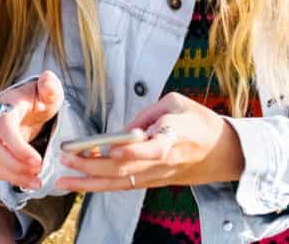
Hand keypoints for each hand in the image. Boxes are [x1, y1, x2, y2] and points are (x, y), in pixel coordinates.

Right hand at [0, 70, 63, 188]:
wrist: (31, 106)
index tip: (38, 161)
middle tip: (38, 172)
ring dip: (13, 176)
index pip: (4, 128)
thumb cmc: (41, 98)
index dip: (18, 148)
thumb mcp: (50, 91)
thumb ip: (50, 86)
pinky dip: (10, 178)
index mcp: (6, 106)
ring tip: (37, 182)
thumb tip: (47, 77)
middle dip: (15, 165)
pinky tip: (28, 181)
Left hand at [55, 92, 244, 191]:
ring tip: (64, 180)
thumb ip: (146, 114)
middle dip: (92, 166)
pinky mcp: (155, 181)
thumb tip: (122, 131)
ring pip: (121, 183)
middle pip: (126, 169)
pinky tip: (83, 182)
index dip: (133, 151)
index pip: (154, 148)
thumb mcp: (176, 102)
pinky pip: (125, 185)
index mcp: (174, 137)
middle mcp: (164, 162)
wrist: (225, 152)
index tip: (113, 150)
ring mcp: (158, 175)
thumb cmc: (200, 122)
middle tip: (66, 159)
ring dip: (90, 182)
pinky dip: (102, 184)